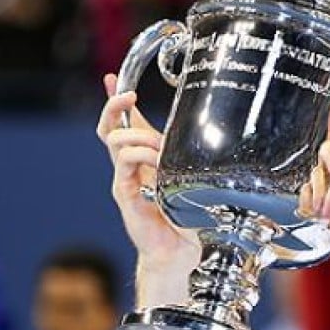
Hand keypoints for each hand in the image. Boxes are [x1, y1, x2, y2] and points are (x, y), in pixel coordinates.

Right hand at [96, 74, 199, 272]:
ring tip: (159, 146)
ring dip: (138, 136)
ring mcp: (125, 180)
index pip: (126, 124)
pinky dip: (139, 157)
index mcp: (146, 160)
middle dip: (116, 107)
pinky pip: (123, 165)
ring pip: (115, 142)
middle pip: (110, 128)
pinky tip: (156, 162)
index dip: (117, 102)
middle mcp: (131, 168)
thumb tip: (220, 132)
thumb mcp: (196, 177)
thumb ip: (199, 158)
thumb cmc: (192, 216)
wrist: (183, 251)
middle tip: (130, 96)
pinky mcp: (125, 195)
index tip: (115, 79)